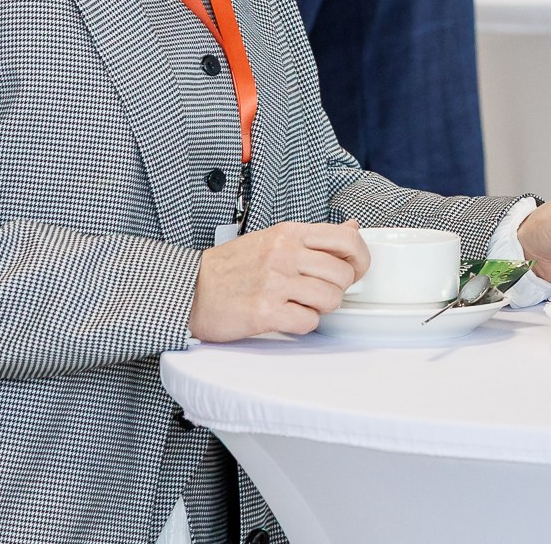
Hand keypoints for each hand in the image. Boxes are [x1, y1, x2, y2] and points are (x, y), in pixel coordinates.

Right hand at [189, 220, 369, 341]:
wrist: (190, 290)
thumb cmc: (231, 267)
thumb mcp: (273, 238)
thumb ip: (313, 237)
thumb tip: (352, 226)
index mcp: (289, 232)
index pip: (347, 238)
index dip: (360, 257)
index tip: (355, 269)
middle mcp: (284, 253)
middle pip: (343, 274)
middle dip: (337, 288)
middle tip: (318, 292)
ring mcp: (275, 282)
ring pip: (331, 299)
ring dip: (320, 307)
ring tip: (299, 304)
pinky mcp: (265, 312)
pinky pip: (308, 321)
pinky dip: (302, 324)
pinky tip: (286, 317)